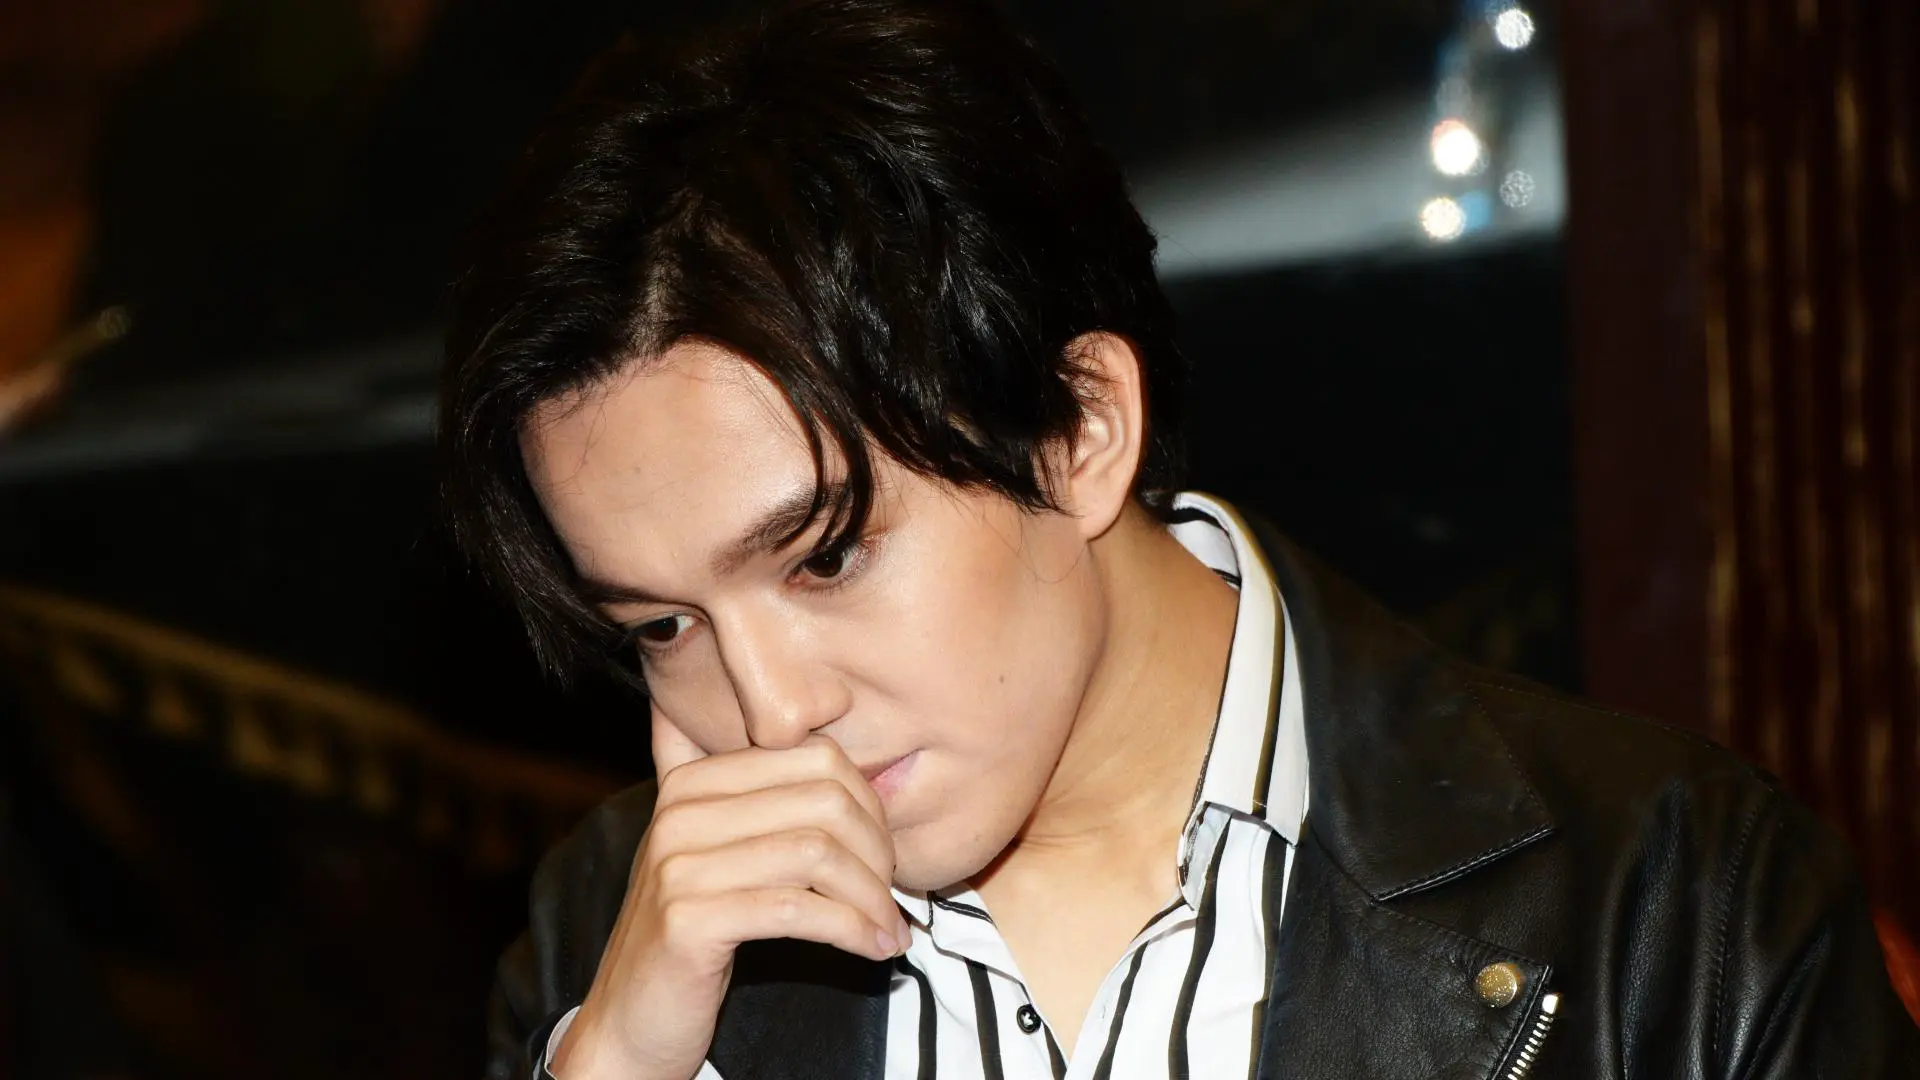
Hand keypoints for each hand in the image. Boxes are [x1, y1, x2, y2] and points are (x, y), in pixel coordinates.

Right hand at [548, 731, 906, 1079]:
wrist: (630, 1015)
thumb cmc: (693, 933)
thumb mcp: (718, 852)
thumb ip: (763, 803)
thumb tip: (856, 774)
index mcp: (695, 780)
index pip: (816, 758)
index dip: (869, 806)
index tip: (884, 854)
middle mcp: (681, 810)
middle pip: (824, 800)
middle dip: (878, 852)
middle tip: (892, 897)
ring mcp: (679, 864)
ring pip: (817, 853)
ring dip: (871, 898)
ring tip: (889, 929)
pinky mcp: (688, 920)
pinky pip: (797, 910)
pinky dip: (850, 929)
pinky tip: (870, 948)